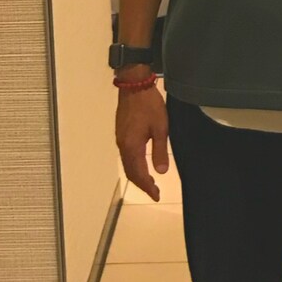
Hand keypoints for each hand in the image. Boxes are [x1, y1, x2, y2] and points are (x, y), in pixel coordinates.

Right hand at [116, 85, 169, 203]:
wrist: (134, 86)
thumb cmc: (149, 106)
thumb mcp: (161, 128)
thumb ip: (160, 151)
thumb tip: (161, 172)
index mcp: (132, 146)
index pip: (138, 174)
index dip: (147, 187)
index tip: (156, 196)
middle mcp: (123, 145)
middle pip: (130, 171)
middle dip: (142, 184)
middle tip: (154, 192)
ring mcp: (120, 139)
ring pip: (127, 164)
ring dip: (137, 175)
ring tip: (150, 181)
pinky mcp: (121, 133)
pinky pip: (126, 155)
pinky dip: (134, 165)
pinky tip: (142, 164)